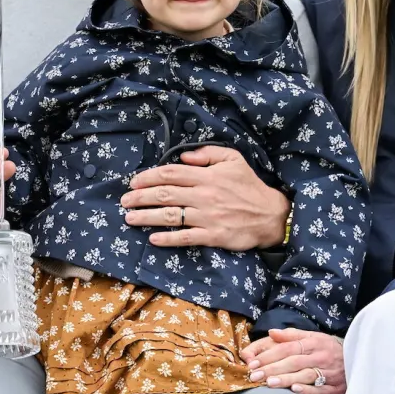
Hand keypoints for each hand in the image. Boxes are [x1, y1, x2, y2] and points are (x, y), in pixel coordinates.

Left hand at [120, 145, 289, 249]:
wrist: (270, 215)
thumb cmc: (249, 186)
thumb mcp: (233, 159)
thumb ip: (207, 154)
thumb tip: (184, 157)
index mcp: (207, 176)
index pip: (170, 174)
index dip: (148, 177)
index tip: (133, 182)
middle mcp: (204, 196)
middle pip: (164, 194)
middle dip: (140, 197)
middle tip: (124, 202)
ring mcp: (208, 217)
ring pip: (170, 216)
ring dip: (146, 217)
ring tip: (130, 218)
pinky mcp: (213, 236)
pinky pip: (185, 238)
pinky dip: (168, 239)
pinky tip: (153, 239)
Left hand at [241, 328, 345, 393]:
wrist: (357, 360)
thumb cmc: (328, 349)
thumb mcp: (313, 337)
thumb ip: (292, 335)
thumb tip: (271, 332)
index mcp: (314, 343)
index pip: (288, 348)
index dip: (269, 355)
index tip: (253, 363)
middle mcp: (321, 356)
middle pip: (294, 362)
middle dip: (272, 368)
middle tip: (254, 376)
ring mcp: (329, 373)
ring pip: (306, 375)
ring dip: (287, 379)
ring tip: (269, 383)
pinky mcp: (336, 388)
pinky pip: (321, 390)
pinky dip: (308, 390)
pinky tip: (295, 390)